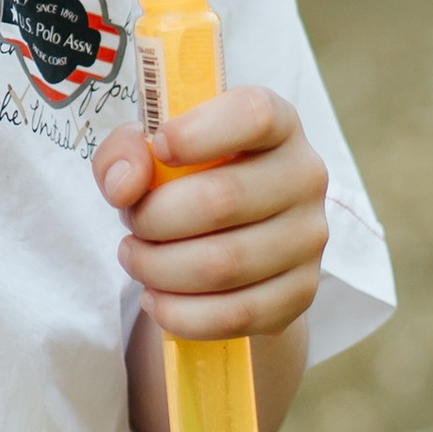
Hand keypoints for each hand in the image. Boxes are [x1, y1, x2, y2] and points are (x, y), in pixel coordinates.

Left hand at [100, 85, 328, 431]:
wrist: (235, 233)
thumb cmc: (191, 176)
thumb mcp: (151, 148)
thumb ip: (125, 152)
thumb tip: (123, 186)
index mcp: (277, 123)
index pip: (253, 116)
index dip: (196, 133)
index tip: (158, 146)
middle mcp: (304, 175)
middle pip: (222, 200)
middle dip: (154, 217)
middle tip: (131, 221)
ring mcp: (309, 238)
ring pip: (223, 265)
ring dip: (159, 268)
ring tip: (136, 258)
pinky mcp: (301, 292)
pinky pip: (236, 315)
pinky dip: (181, 314)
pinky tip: (157, 298)